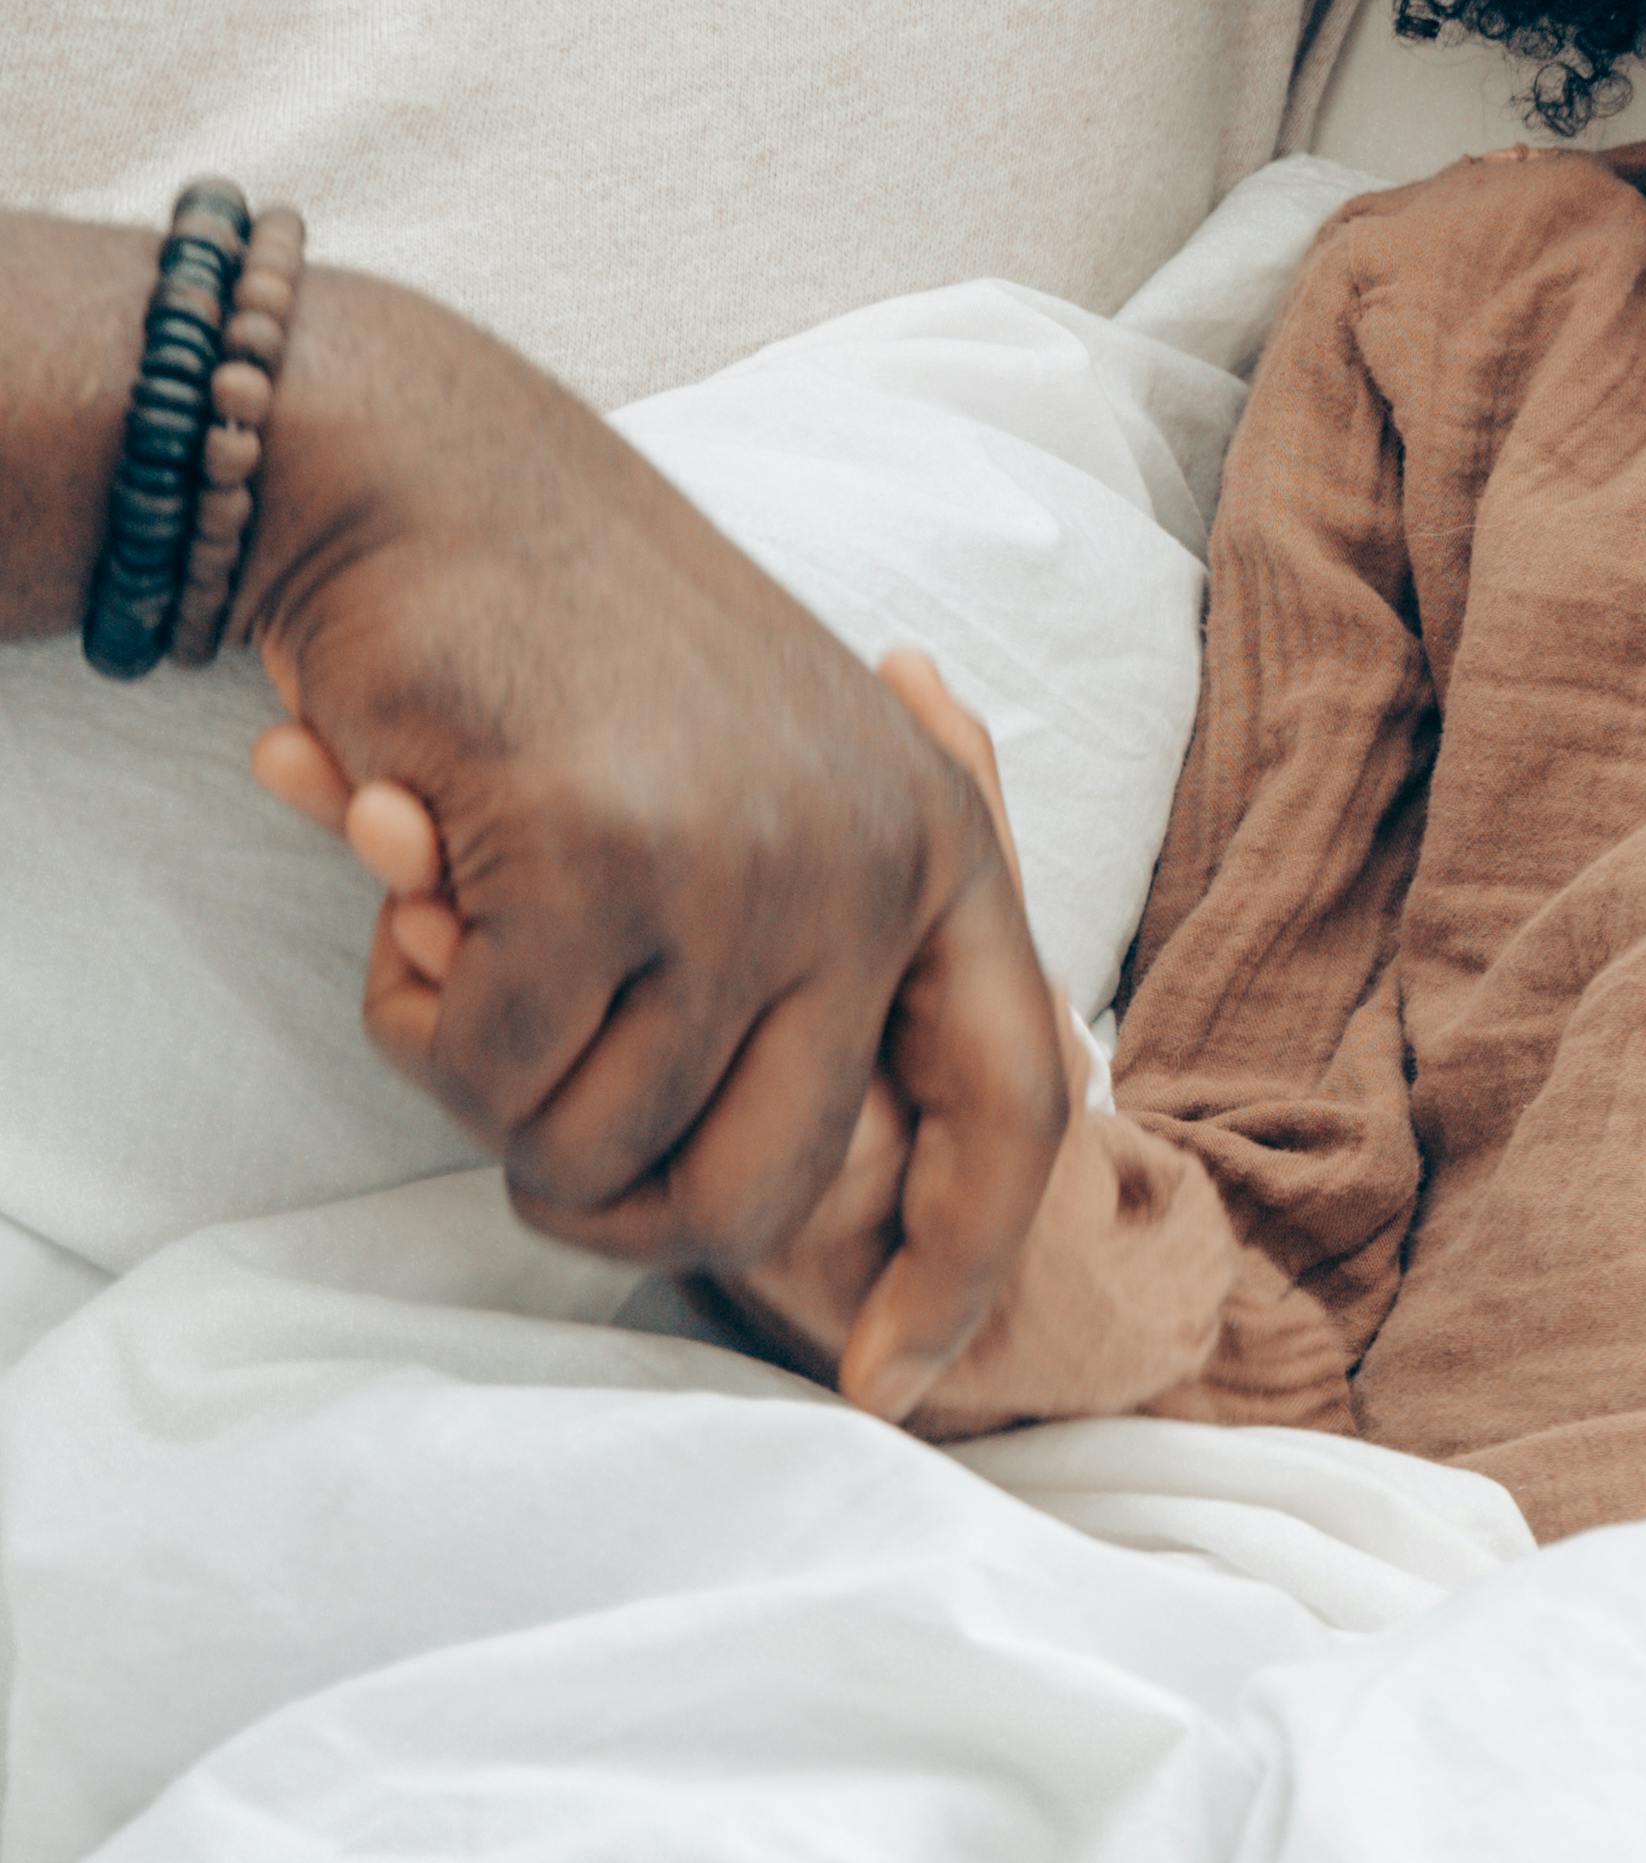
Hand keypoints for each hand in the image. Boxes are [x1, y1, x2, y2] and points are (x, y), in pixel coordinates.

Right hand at [230, 282, 1069, 1410]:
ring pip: (596, 1146)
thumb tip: (819, 1198)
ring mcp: (751, 866)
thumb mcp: (765, 791)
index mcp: (947, 845)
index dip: (959, 1267)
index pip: (1016, 1108)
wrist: (445, 478)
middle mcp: (882, 863)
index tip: (890, 1384)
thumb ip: (800, 961)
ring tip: (461, 925)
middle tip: (514, 1112)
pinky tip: (413, 871)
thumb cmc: (583, 658)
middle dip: (611, 1204)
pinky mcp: (603, 864)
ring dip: (484, 1081)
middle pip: (769, 1190)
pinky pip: (478, 1069)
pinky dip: (412, 1008)